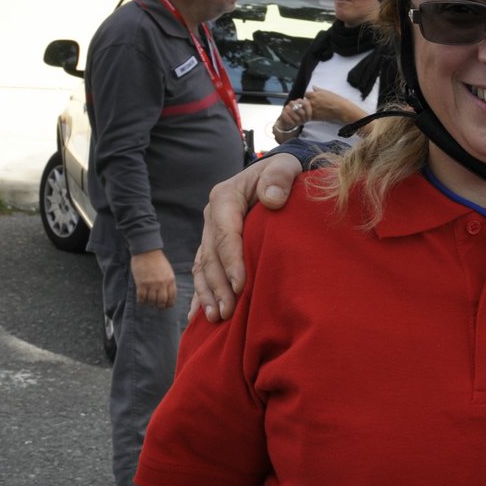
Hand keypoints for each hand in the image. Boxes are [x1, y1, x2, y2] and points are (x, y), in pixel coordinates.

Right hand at [131, 249, 176, 308]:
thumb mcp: (168, 271)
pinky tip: (141, 300)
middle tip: (156, 306)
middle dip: (159, 306)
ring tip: (148, 302)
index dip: (169, 304)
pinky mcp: (141, 283)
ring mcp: (151, 284)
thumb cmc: (158, 260)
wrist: (147, 251)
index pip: (172, 296)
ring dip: (150, 304)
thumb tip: (167, 293)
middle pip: (162, 301)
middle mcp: (162, 283)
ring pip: (151, 300)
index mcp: (170, 280)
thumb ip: (168, 281)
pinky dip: (141, 301)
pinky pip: (141, 297)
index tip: (166, 306)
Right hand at [188, 154, 299, 322]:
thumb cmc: (283, 172)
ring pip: (203, 266)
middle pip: (211, 256)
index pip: (225, 234)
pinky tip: (201, 315)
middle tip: (228, 313)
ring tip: (216, 318)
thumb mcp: (284, 167)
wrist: (277, 174)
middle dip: (218, 286)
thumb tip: (272, 199)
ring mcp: (210, 231)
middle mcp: (212, 216)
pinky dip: (202, 292)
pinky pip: (203, 270)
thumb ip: (279, 178)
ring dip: (208, 294)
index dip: (232, 262)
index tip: (242, 286)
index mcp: (224, 197)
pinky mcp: (213, 244)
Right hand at [273, 96, 309, 139]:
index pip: (306, 105)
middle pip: (302, 112)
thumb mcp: (306, 114)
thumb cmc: (299, 117)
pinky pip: (290, 120)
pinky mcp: (282, 113)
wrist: (288, 121)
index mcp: (300, 101)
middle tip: (303, 121)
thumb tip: (309, 114)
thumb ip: (308, 112)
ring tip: (298, 123)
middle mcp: (293, 102)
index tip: (308, 118)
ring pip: (296, 117)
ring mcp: (287, 107)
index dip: (308, 113)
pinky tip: (293, 123)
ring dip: (298, 122)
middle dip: (303, 119)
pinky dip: (293, 123)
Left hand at [301, 86, 365, 125]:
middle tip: (312, 104)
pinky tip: (315, 115)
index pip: (306, 94)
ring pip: (305, 109)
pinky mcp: (314, 117)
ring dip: (307, 109)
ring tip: (314, 110)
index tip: (311, 98)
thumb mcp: (328, 92)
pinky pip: (308, 116)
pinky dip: (310, 116)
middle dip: (306, 103)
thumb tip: (313, 87)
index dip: (308, 96)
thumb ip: (318, 90)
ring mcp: (312, 110)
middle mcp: (311, 102)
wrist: (342, 110)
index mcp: (314, 94)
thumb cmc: (337, 100)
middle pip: (303, 102)